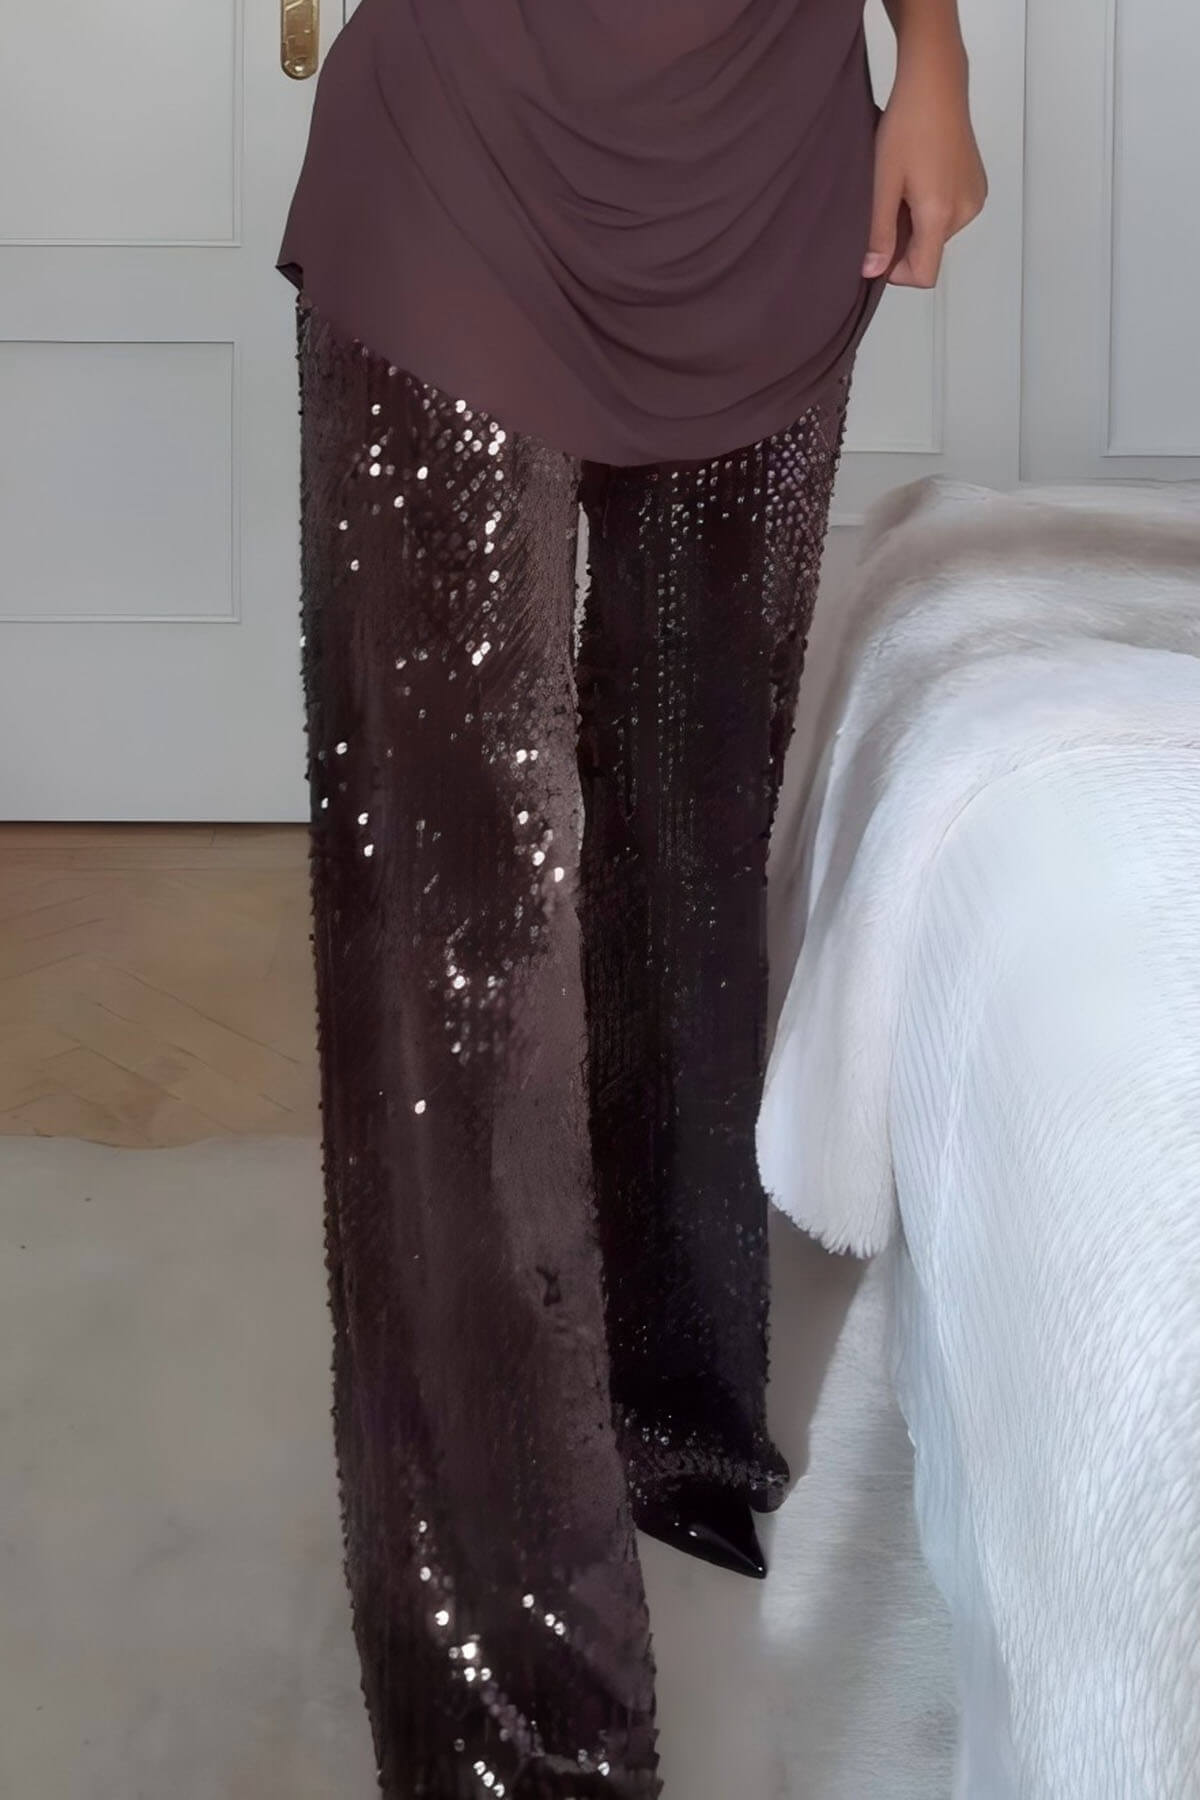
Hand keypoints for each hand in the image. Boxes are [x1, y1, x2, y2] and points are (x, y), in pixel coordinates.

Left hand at [863, 40, 987, 287]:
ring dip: (917, 223)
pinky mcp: (977, 186)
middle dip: (904, 241)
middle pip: (930, 253)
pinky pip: (950, 214)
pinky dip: (931, 208)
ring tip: (905, 184)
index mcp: (941, 214)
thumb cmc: (907, 124)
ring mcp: (974, 198)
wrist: (935, 83)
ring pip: (938, 234)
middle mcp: (965, 211)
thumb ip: (878, 232)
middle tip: (888, 202)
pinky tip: (921, 177)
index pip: (924, 274)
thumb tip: (872, 270)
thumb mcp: (883, 182)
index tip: (880, 249)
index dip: (898, 272)